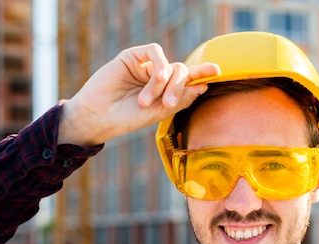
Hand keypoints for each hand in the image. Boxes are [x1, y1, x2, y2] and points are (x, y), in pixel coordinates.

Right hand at [58, 43, 219, 146]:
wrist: (100, 117)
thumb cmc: (127, 118)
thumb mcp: (159, 112)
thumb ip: (181, 99)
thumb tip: (203, 86)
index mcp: (164, 91)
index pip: (187, 79)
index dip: (202, 73)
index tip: (218, 72)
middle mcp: (156, 76)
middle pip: (182, 72)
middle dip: (179, 87)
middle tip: (167, 104)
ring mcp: (145, 66)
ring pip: (170, 64)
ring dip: (165, 83)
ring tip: (149, 100)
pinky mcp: (132, 56)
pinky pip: (154, 51)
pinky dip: (159, 66)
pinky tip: (155, 79)